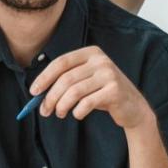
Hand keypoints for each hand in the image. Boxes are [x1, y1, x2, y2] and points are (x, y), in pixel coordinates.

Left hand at [31, 46, 153, 129]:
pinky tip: (77, 114)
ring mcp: (109, 74)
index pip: (61, 62)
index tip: (34, 92)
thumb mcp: (86, 81)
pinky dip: (78, 111)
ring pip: (74, 91)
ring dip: (62, 106)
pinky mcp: (115, 90)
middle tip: (44, 111)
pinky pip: (87, 102)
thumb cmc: (103, 93)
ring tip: (59, 114)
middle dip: (51, 96)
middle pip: (66, 78)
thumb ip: (66, 81)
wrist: (133, 107)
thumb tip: (38, 92)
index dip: (45, 77)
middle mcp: (101, 60)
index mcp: (91, 52)